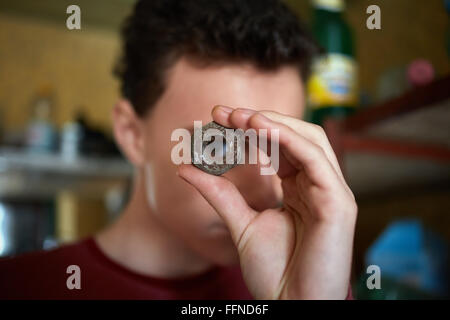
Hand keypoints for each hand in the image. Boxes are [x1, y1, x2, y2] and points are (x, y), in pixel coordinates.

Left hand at [177, 106, 356, 298]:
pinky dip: (289, 139)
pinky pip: (315, 160)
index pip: (279, 146)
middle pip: (295, 136)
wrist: (290, 305)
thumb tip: (186, 169)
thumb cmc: (274, 271)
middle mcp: (317, 185)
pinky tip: (260, 128)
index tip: (219, 117)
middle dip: (260, 119)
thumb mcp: (240, 223)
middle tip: (225, 112)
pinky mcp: (339, 202)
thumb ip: (218, 194)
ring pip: (309, 140)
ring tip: (242, 116)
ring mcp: (331, 192)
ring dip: (275, 122)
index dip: (251, 127)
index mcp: (299, 188)